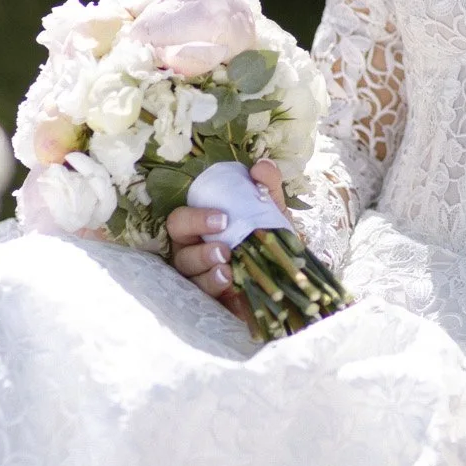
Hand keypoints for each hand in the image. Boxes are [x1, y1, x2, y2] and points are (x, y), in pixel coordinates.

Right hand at [166, 160, 288, 324]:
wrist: (287, 282)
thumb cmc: (270, 243)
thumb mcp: (273, 214)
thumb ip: (267, 187)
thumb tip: (260, 166)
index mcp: (201, 228)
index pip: (180, 220)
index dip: (195, 217)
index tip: (222, 218)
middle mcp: (193, 251)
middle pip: (178, 245)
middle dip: (198, 244)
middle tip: (224, 245)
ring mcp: (198, 277)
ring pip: (187, 271)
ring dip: (206, 266)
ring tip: (228, 265)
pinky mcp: (208, 300)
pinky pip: (201, 294)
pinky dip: (214, 285)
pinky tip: (230, 281)